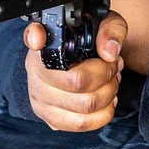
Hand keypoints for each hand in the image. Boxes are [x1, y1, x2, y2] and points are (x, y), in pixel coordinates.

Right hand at [23, 11, 127, 131]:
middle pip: (77, 82)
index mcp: (44, 43)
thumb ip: (110, 30)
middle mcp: (35, 70)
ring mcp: (39, 96)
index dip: (36, 38)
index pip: (35, 39)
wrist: (77, 64)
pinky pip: (80, 124)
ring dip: (107, 96)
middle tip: (113, 67)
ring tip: (111, 83)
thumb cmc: (88, 43)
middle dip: (106, 76)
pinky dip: (102, 115)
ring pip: (83, 107)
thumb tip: (109, 53)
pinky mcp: (49, 117)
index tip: (38, 39)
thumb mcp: (103, 25)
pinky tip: (106, 100)